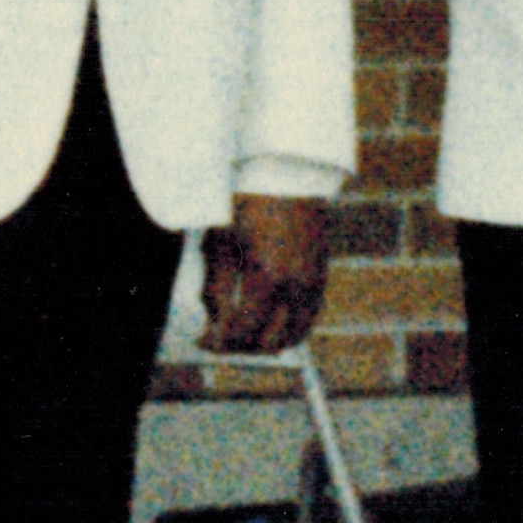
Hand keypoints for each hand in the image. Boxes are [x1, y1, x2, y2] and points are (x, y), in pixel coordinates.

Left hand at [201, 194, 331, 353]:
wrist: (285, 176)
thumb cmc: (244, 206)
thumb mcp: (220, 246)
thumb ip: (215, 292)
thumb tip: (211, 329)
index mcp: (265, 276)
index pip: (242, 332)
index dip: (217, 342)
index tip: (201, 340)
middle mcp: (295, 286)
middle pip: (266, 342)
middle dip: (239, 346)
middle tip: (219, 338)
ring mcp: (313, 284)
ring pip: (292, 338)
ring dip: (265, 343)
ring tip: (241, 333)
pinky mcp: (321, 279)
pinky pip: (307, 321)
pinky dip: (287, 330)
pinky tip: (266, 324)